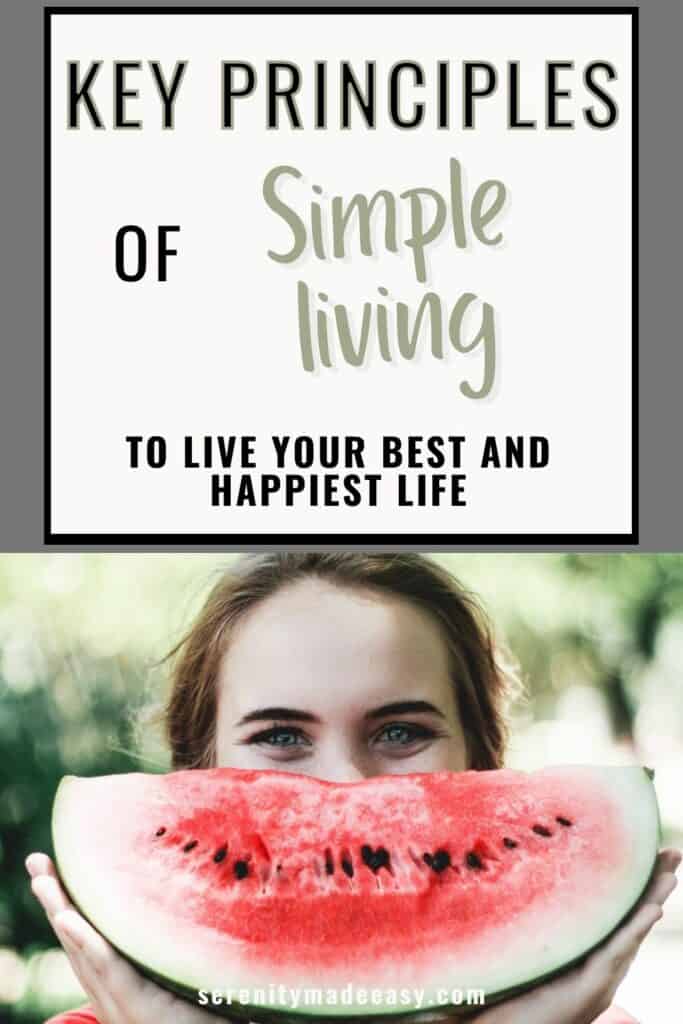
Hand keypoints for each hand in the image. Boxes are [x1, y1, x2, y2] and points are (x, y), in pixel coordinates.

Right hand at [26, 852, 226, 1023]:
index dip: (66, 901)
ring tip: (43, 881)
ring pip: (83, 949)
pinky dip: (86, 941)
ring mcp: (118, 1000)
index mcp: (118, 979)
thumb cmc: (205, 1007)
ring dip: (60, 912)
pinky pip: (107, 968)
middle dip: (54, 900)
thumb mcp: (182, 966)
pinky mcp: (135, 1006)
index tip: (50, 865)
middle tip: (35, 861)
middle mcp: (111, 990)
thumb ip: (171, 938)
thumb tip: (187, 886)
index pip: (86, 933)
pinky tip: (68, 917)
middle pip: (76, 938)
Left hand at [472, 848, 679, 1023]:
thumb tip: (518, 880)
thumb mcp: (529, 952)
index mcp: (590, 955)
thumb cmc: (512, 996)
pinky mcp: (591, 989)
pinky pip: (616, 953)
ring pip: (632, 934)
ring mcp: (600, 980)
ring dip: (654, 902)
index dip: (637, 885)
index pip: (619, 913)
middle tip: (674, 854)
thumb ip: (536, 926)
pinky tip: (654, 910)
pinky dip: (636, 930)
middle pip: (633, 919)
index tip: (651, 851)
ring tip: (671, 875)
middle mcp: (601, 967)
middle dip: (655, 886)